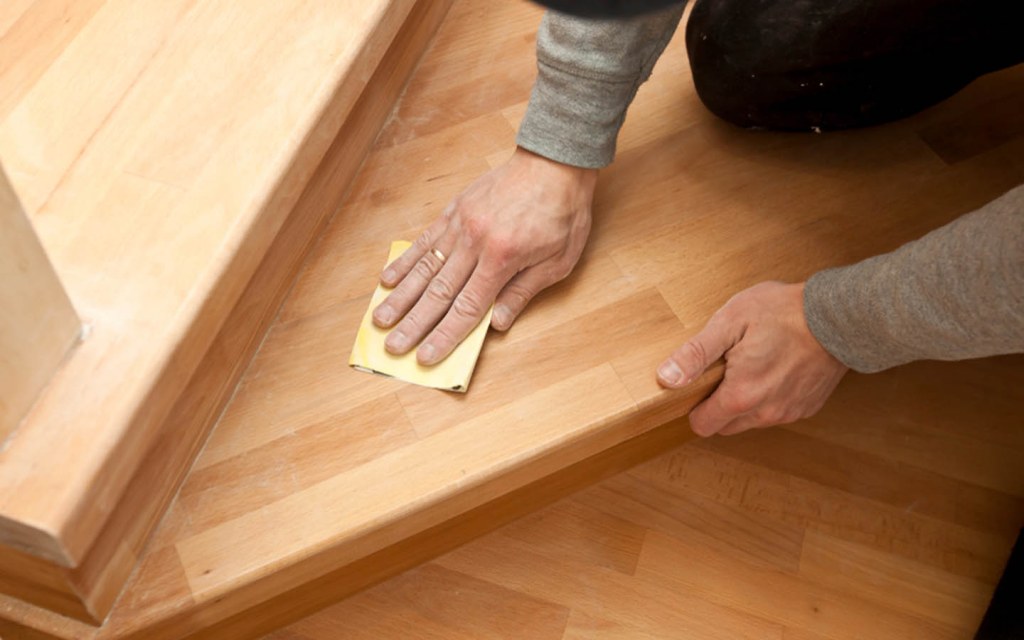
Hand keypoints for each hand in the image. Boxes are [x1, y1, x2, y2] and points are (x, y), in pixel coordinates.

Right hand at [372, 147, 597, 364]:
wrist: (555, 161)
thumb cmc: (563, 212)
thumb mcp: (558, 260)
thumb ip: (524, 291)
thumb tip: (497, 323)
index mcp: (502, 258)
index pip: (467, 308)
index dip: (444, 335)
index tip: (425, 356)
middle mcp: (475, 242)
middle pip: (438, 292)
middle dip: (413, 323)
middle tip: (392, 346)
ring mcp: (460, 225)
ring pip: (424, 268)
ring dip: (400, 297)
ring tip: (379, 318)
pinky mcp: (454, 210)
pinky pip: (425, 240)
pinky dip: (405, 261)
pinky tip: (387, 279)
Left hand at [656, 281, 848, 436]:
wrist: (840, 316)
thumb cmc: (784, 313)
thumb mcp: (730, 323)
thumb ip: (695, 354)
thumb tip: (666, 378)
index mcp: (741, 396)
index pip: (702, 425)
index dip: (694, 405)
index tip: (701, 381)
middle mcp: (765, 413)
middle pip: (724, 425)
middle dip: (717, 403)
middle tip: (726, 367)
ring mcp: (788, 413)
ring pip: (750, 420)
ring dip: (744, 400)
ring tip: (752, 363)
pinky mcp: (806, 408)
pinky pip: (775, 411)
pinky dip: (769, 397)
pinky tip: (775, 367)